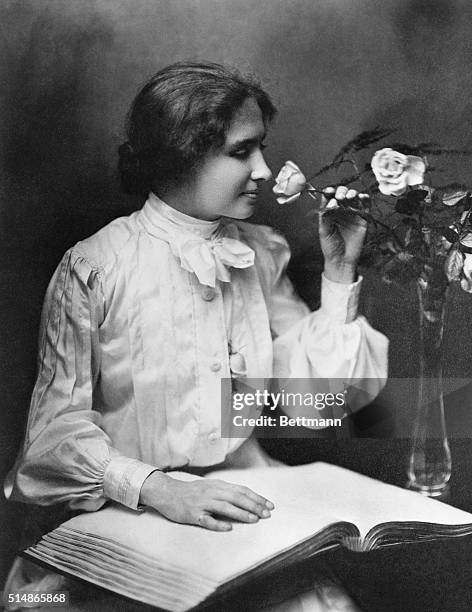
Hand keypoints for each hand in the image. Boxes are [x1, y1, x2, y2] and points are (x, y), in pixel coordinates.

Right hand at [140, 471, 273, 531]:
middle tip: (267, 514)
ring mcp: (202, 503)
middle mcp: (212, 492)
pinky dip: (218, 524)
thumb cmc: (191, 492)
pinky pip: (207, 520)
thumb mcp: (210, 487)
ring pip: (224, 507)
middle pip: (236, 497)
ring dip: (241, 513)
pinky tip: (228, 528)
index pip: (241, 490)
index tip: (269, 505)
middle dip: (253, 505)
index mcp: (217, 485)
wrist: (167, 493)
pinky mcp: (192, 515)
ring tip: (254, 519)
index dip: (256, 497)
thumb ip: (226, 492)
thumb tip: (247, 499)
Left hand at [319, 186, 367, 283]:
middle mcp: (341, 211)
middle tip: (340, 197)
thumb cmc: (330, 247)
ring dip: (352, 193)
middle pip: (342, 194)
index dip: (330, 191)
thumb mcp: (324, 231)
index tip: (329, 191)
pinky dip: (365, 198)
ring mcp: (352, 214)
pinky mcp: (363, 218)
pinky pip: (365, 205)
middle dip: (341, 192)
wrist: (341, 260)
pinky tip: (361, 197)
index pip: (330, 197)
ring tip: (349, 197)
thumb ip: (325, 216)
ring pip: (354, 197)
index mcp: (330, 212)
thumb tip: (331, 202)